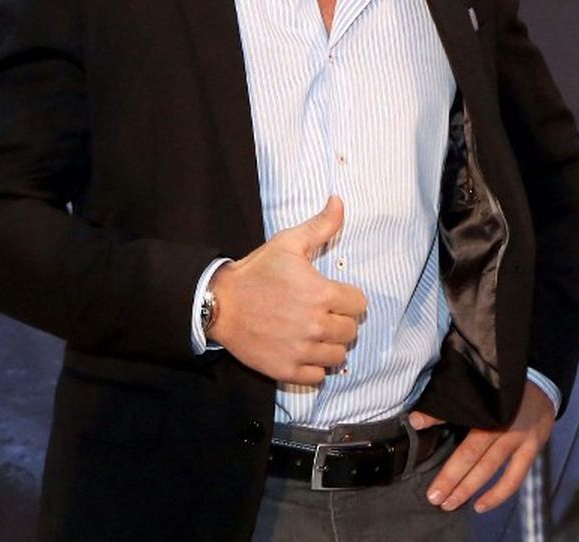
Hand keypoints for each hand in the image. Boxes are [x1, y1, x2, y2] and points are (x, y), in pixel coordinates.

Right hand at [207, 196, 366, 384]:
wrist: (218, 304)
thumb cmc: (256, 272)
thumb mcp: (288, 243)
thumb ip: (320, 225)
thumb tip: (339, 200)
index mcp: (321, 294)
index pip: (359, 304)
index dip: (348, 299)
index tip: (333, 296)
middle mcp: (315, 325)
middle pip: (350, 332)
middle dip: (340, 322)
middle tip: (322, 315)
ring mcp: (300, 350)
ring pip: (338, 357)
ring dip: (329, 346)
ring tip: (314, 334)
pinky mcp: (285, 369)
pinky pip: (317, 378)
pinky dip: (313, 368)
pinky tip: (302, 351)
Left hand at [412, 381, 554, 512]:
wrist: (544, 385)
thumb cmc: (502, 390)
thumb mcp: (479, 392)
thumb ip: (448, 408)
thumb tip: (415, 420)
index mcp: (489, 408)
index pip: (463, 433)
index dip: (445, 451)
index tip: (427, 465)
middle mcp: (504, 424)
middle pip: (475, 454)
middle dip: (453, 478)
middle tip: (434, 498)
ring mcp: (521, 438)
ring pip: (492, 467)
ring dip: (470, 488)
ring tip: (450, 504)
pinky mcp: (533, 449)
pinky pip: (515, 478)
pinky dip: (498, 494)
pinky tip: (480, 505)